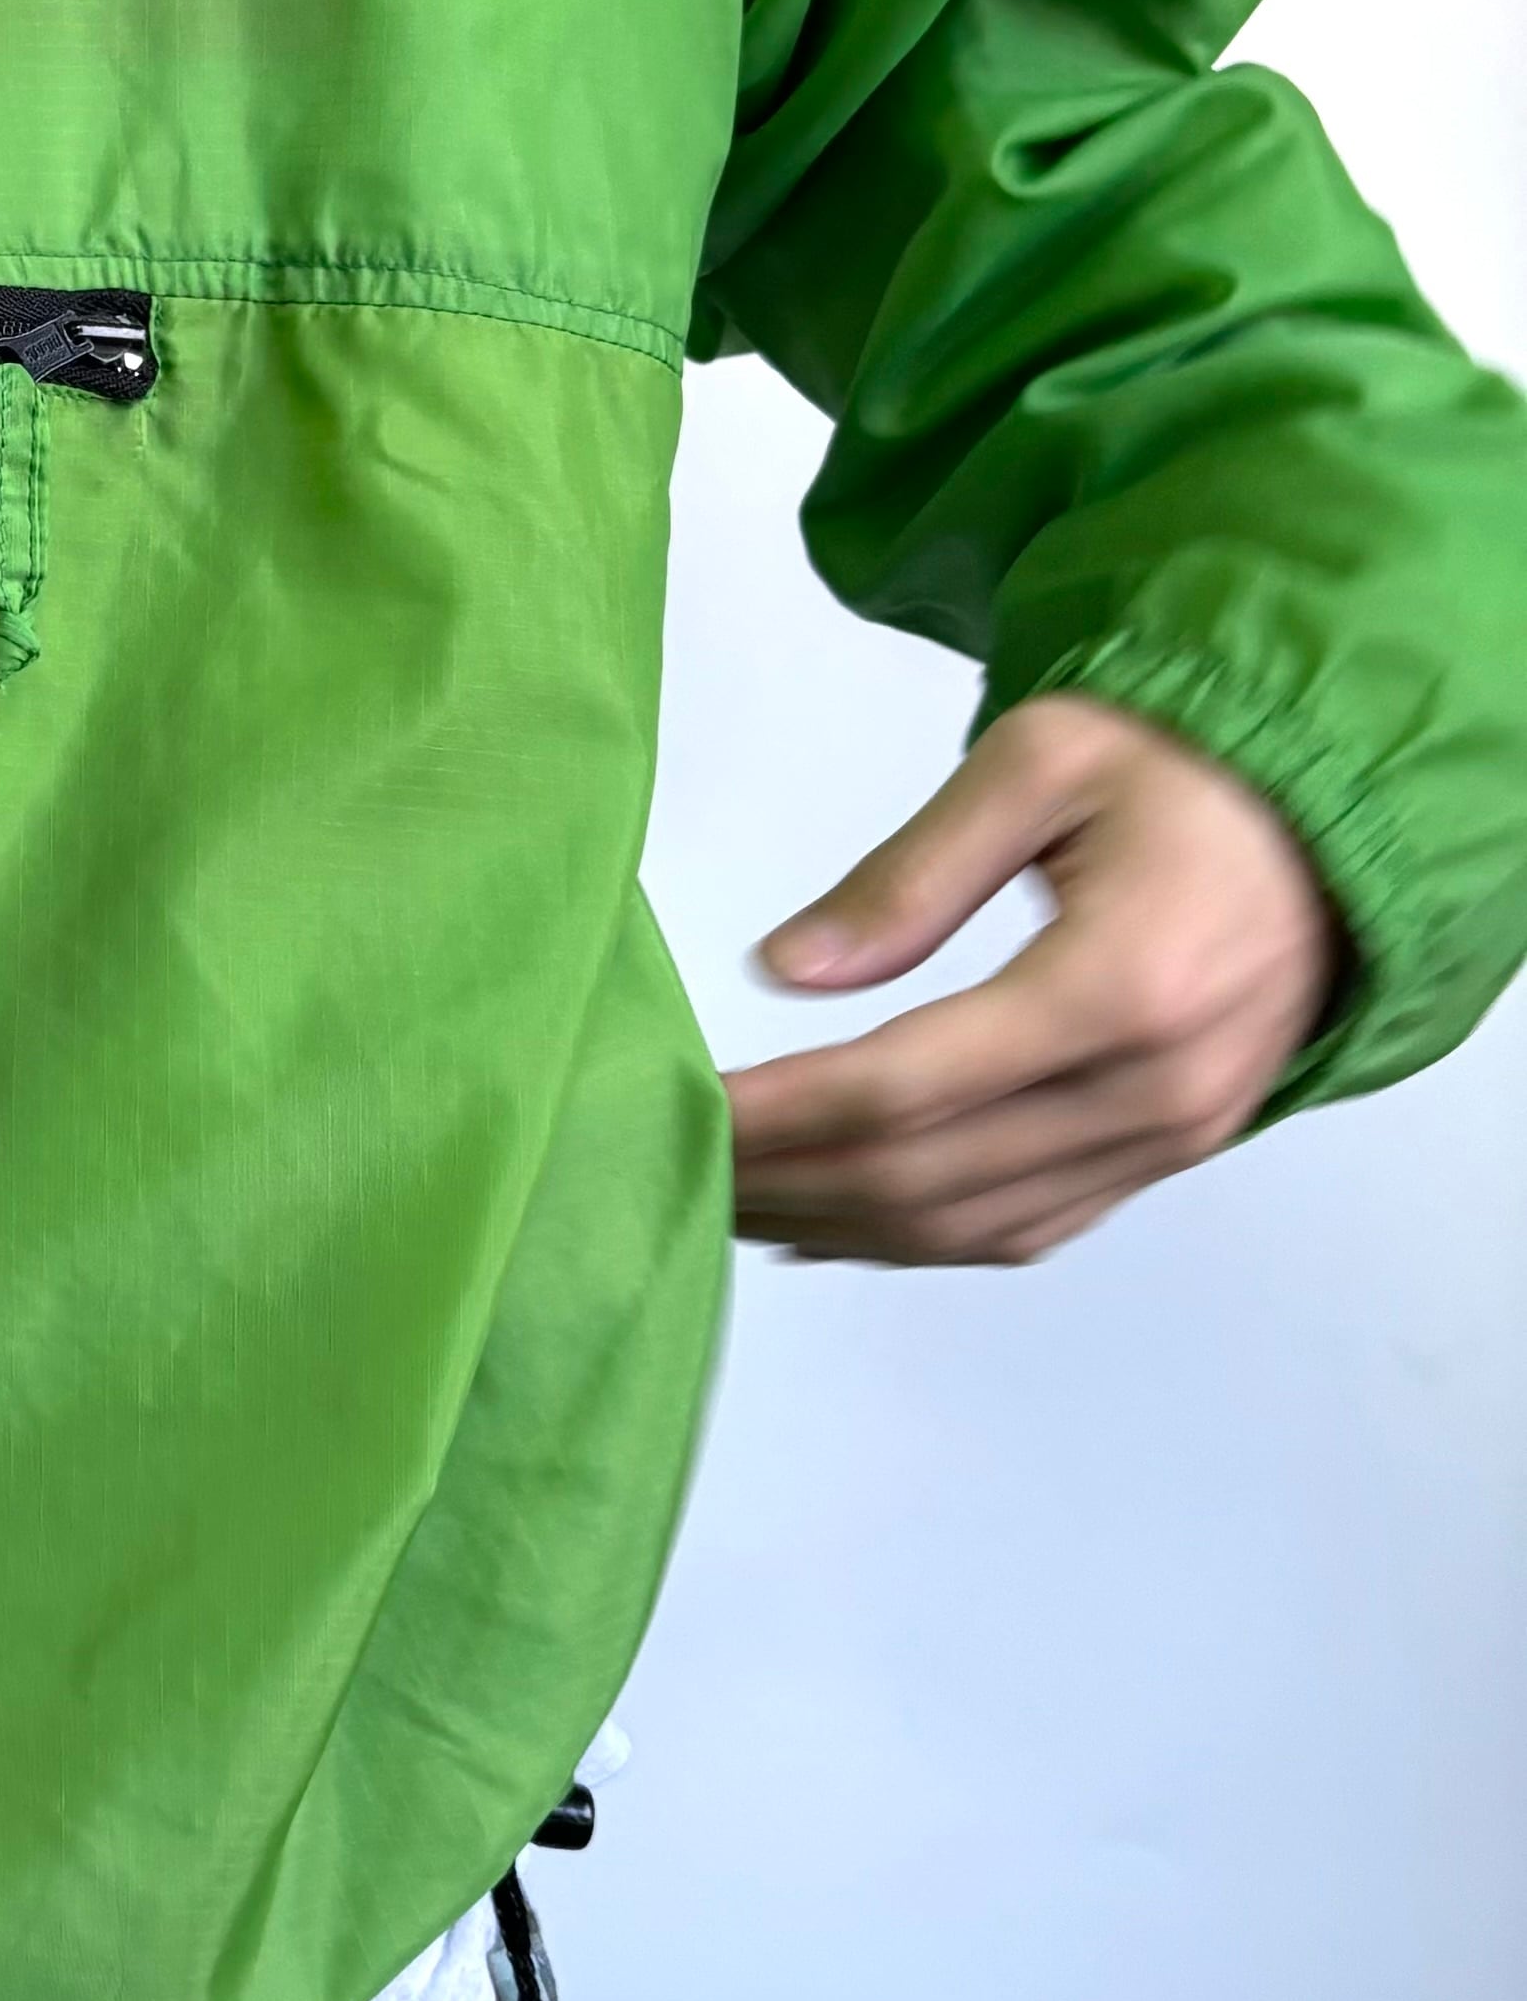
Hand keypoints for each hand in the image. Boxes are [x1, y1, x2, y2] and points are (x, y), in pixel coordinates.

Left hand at [722, 694, 1340, 1267]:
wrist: (1328, 823)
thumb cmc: (1181, 769)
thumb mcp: (1041, 761)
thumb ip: (911, 872)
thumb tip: (781, 970)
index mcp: (1118, 986)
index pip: (907, 1086)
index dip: (781, 1113)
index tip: (681, 1109)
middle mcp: (1151, 1088)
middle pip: (927, 1174)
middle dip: (787, 1177)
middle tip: (672, 1162)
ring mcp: (1169, 1138)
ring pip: (968, 1223)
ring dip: (836, 1221)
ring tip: (722, 1199)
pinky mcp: (1167, 1156)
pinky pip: (1025, 1226)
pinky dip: (916, 1239)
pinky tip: (825, 1224)